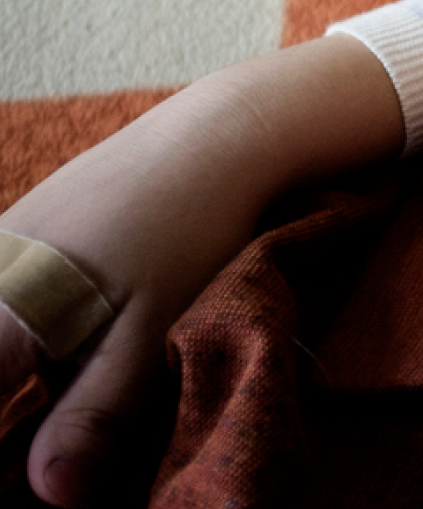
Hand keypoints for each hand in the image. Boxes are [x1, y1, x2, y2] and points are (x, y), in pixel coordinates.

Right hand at [0, 36, 403, 504]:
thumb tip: (49, 493)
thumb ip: (94, 414)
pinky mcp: (22, 228)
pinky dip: (27, 333)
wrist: (215, 135)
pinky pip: (7, 295)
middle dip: (10, 409)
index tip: (28, 458)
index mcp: (3, 311)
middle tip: (62, 423)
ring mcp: (0, 244)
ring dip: (20, 373)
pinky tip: (70, 338)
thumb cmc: (189, 232)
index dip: (2, 437)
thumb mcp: (152, 334)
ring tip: (70, 382)